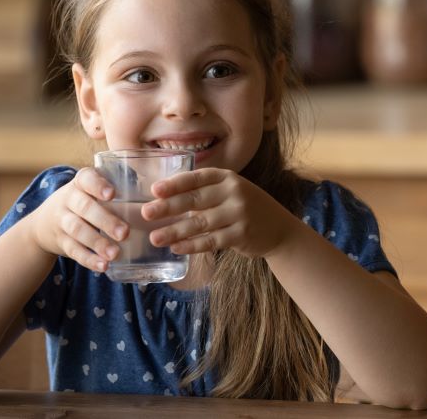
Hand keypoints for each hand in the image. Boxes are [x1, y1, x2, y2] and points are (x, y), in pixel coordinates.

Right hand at [25, 168, 127, 271]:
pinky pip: (73, 251)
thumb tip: (160, 192)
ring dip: (97, 243)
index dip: (98, 185)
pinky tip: (103, 266)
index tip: (112, 194)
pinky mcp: (60, 242)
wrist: (44, 222)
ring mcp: (61, 221)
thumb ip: (119, 187)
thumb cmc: (85, 201)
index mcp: (81, 182)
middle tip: (125, 232)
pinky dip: (88, 259)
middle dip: (105, 220)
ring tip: (115, 254)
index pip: (86, 178)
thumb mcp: (92, 189)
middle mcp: (68, 199)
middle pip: (84, 208)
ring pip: (77, 230)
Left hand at [142, 168, 300, 257]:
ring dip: (175, 231)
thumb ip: (204, 193)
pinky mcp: (241, 234)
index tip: (154, 191)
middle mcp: (234, 192)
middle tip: (146, 213)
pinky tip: (176, 248)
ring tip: (155, 238)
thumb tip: (164, 200)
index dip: (174, 184)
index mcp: (227, 178)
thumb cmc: (245, 209)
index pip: (196, 178)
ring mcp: (239, 213)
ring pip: (200, 223)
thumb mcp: (230, 192)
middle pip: (195, 199)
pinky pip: (211, 241)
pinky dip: (192, 245)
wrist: (279, 229)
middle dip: (168, 207)